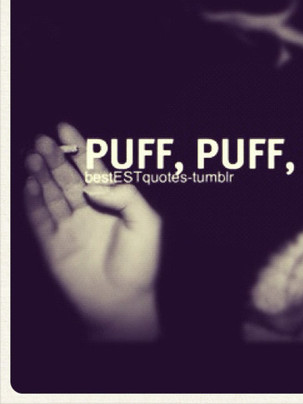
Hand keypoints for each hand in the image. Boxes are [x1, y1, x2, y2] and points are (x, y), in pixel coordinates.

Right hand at [24, 123, 161, 339]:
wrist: (121, 300)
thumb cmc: (140, 262)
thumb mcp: (147, 222)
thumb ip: (126, 196)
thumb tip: (94, 185)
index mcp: (113, 201)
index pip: (93, 168)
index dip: (79, 147)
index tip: (65, 127)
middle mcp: (90, 209)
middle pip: (69, 176)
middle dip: (56, 157)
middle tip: (43, 139)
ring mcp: (70, 225)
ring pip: (52, 192)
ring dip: (42, 172)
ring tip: (33, 153)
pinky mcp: (53, 243)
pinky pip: (39, 216)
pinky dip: (32, 199)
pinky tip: (28, 182)